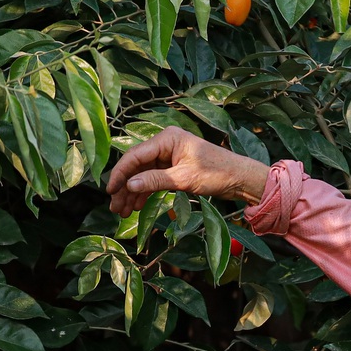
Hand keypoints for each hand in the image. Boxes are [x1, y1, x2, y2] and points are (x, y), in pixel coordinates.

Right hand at [105, 127, 270, 217]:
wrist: (239, 178)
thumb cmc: (216, 173)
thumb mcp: (183, 179)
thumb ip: (155, 181)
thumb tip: (129, 185)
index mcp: (167, 139)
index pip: (135, 156)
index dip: (120, 174)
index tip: (110, 191)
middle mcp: (165, 144)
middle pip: (136, 166)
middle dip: (125, 187)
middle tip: (115, 207)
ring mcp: (169, 155)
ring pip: (143, 174)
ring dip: (133, 193)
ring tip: (123, 212)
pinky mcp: (174, 167)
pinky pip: (154, 179)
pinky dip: (145, 192)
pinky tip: (137, 206)